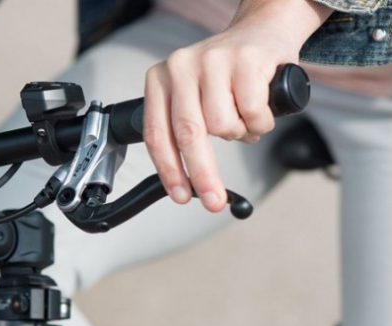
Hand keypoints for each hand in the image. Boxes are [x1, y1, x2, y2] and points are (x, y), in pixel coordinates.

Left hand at [143, 0, 331, 211]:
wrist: (260, 32)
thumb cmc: (224, 75)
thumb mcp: (191, 96)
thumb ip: (183, 130)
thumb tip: (189, 182)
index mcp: (159, 79)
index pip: (157, 133)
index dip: (169, 171)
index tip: (181, 195)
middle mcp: (180, 67)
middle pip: (188, 134)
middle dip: (202, 174)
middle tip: (214, 200)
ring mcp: (212, 61)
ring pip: (223, 126)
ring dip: (239, 135)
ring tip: (243, 118)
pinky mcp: (244, 60)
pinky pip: (252, 113)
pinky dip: (260, 122)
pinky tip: (260, 108)